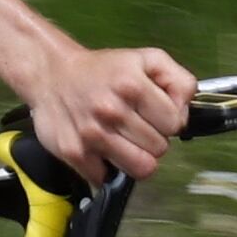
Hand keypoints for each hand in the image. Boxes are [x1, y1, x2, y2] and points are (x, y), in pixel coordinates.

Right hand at [21, 39, 197, 182]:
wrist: (51, 74)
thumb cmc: (102, 70)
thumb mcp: (147, 59)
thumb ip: (179, 81)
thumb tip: (186, 111)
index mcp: (132, 85)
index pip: (175, 124)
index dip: (169, 120)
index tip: (155, 114)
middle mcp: (111, 110)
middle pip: (160, 149)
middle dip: (152, 139)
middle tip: (135, 125)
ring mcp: (92, 134)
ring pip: (141, 169)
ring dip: (136, 157)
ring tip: (123, 140)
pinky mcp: (75, 153)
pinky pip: (109, 178)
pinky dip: (107, 167)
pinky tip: (102, 148)